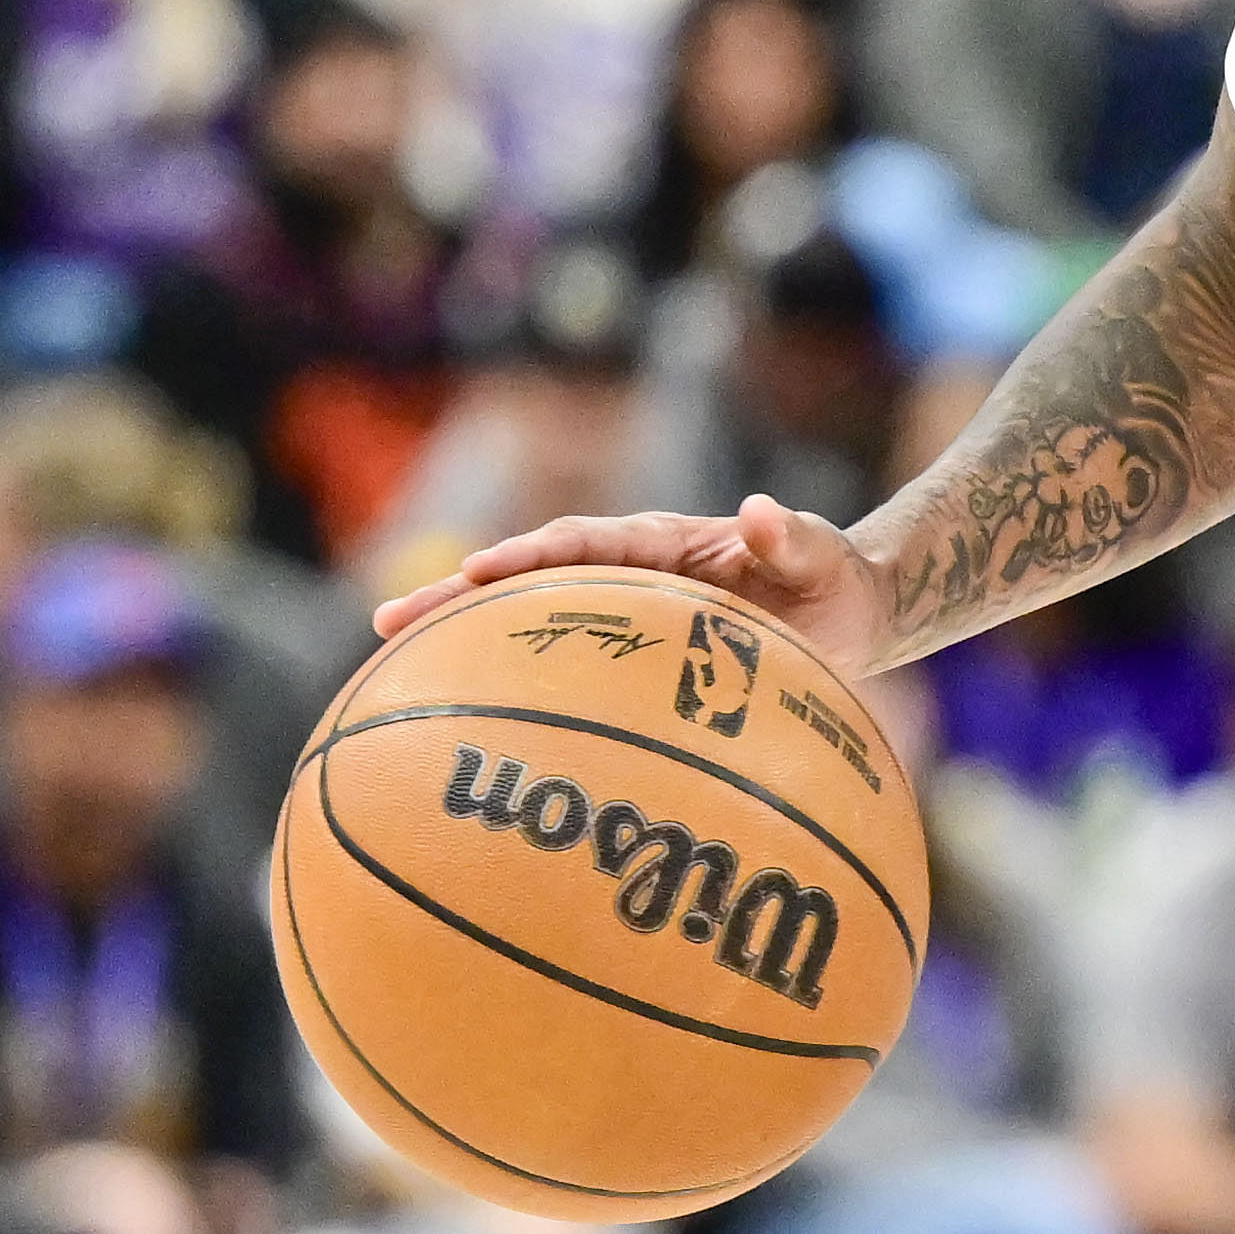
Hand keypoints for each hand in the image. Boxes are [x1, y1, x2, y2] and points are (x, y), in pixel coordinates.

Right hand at [371, 493, 897, 684]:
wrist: (847, 611)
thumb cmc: (832, 579)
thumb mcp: (822, 557)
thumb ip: (791, 538)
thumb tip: (760, 511)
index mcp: (661, 544)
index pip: (583, 543)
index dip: (529, 556)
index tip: (478, 571)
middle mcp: (629, 574)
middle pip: (530, 581)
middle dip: (459, 596)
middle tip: (387, 621)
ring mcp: (623, 617)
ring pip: (530, 624)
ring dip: (464, 641)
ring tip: (389, 664)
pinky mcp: (630, 659)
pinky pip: (565, 669)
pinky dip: (516, 686)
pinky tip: (463, 723)